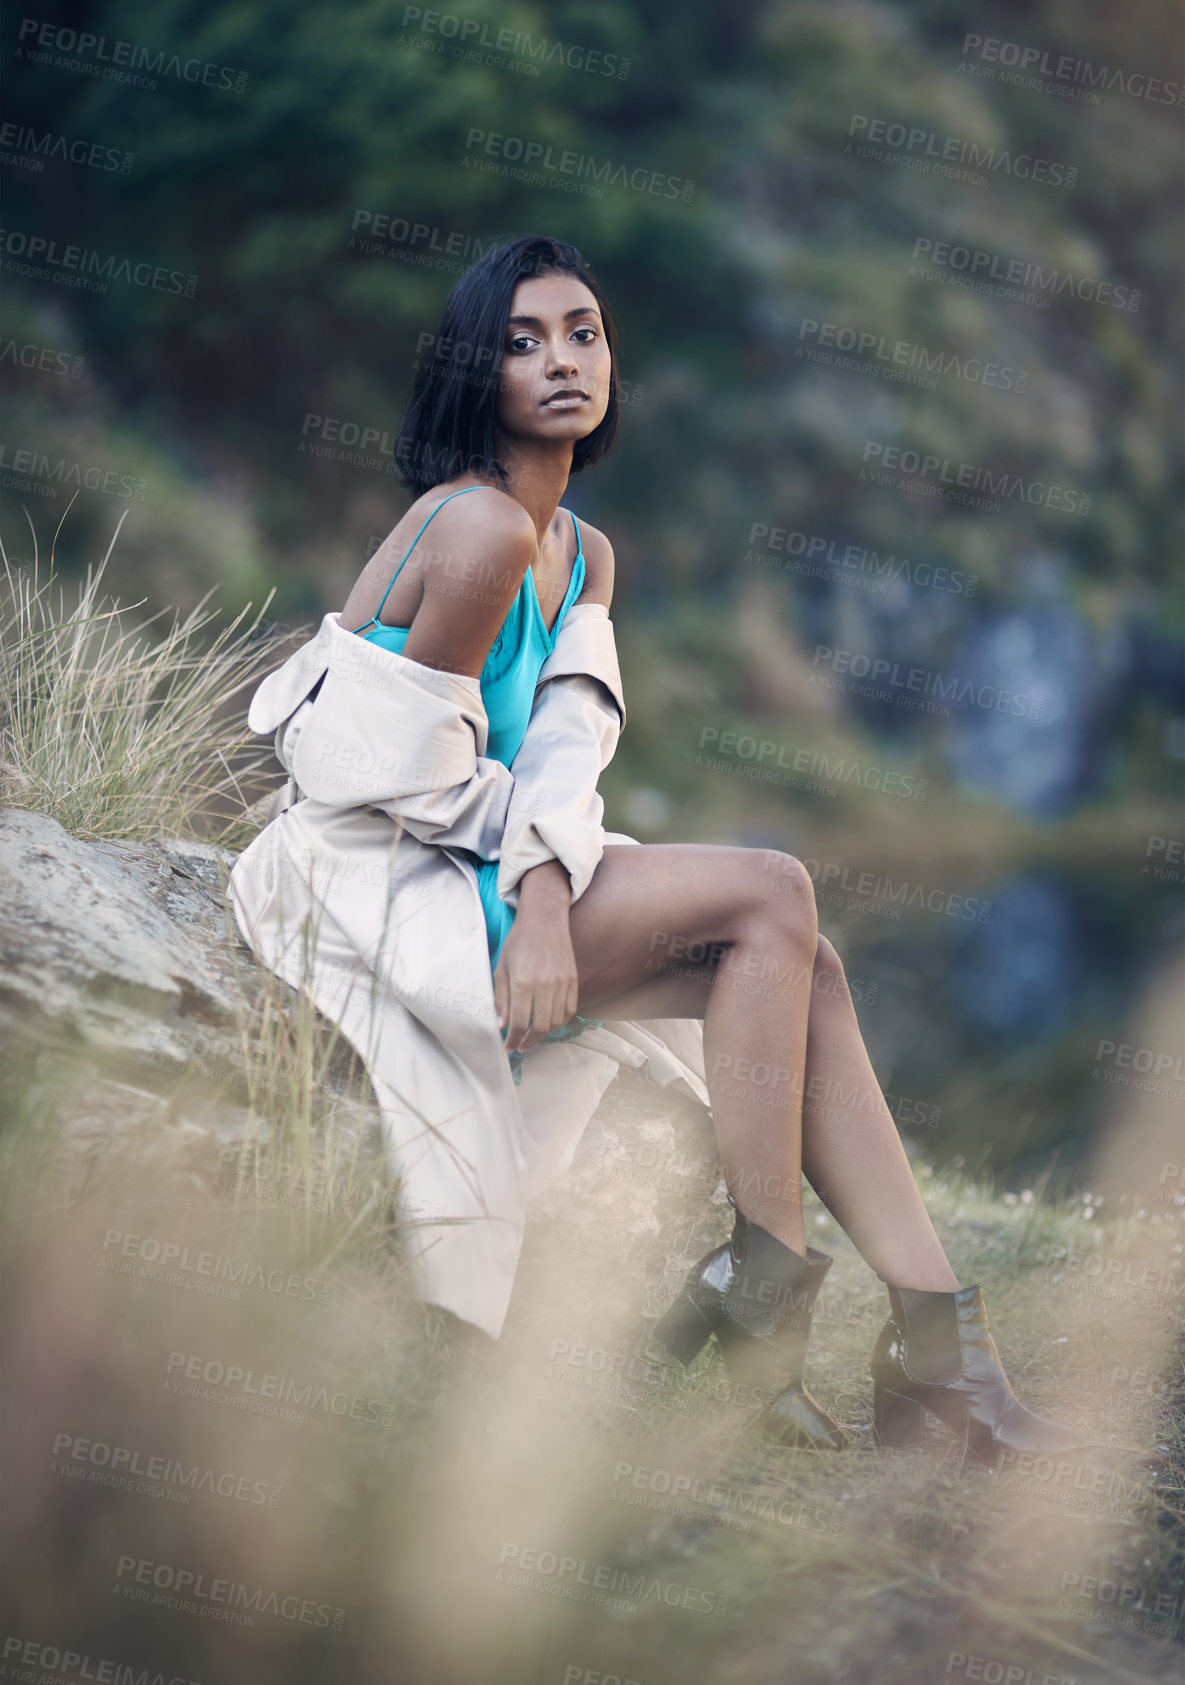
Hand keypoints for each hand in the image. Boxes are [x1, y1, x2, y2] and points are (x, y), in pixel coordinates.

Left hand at [493, 869, 578, 1053]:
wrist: (544, 919)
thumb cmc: (518, 942)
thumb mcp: (501, 968)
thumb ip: (501, 998)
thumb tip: (501, 1025)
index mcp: (522, 982)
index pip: (519, 1022)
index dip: (513, 1039)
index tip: (508, 1047)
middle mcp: (544, 985)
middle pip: (540, 1027)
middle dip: (529, 1042)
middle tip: (521, 1047)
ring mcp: (562, 982)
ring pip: (556, 1021)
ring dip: (544, 1034)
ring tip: (533, 1037)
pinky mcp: (573, 979)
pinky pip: (570, 1009)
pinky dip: (560, 1022)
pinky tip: (549, 1024)